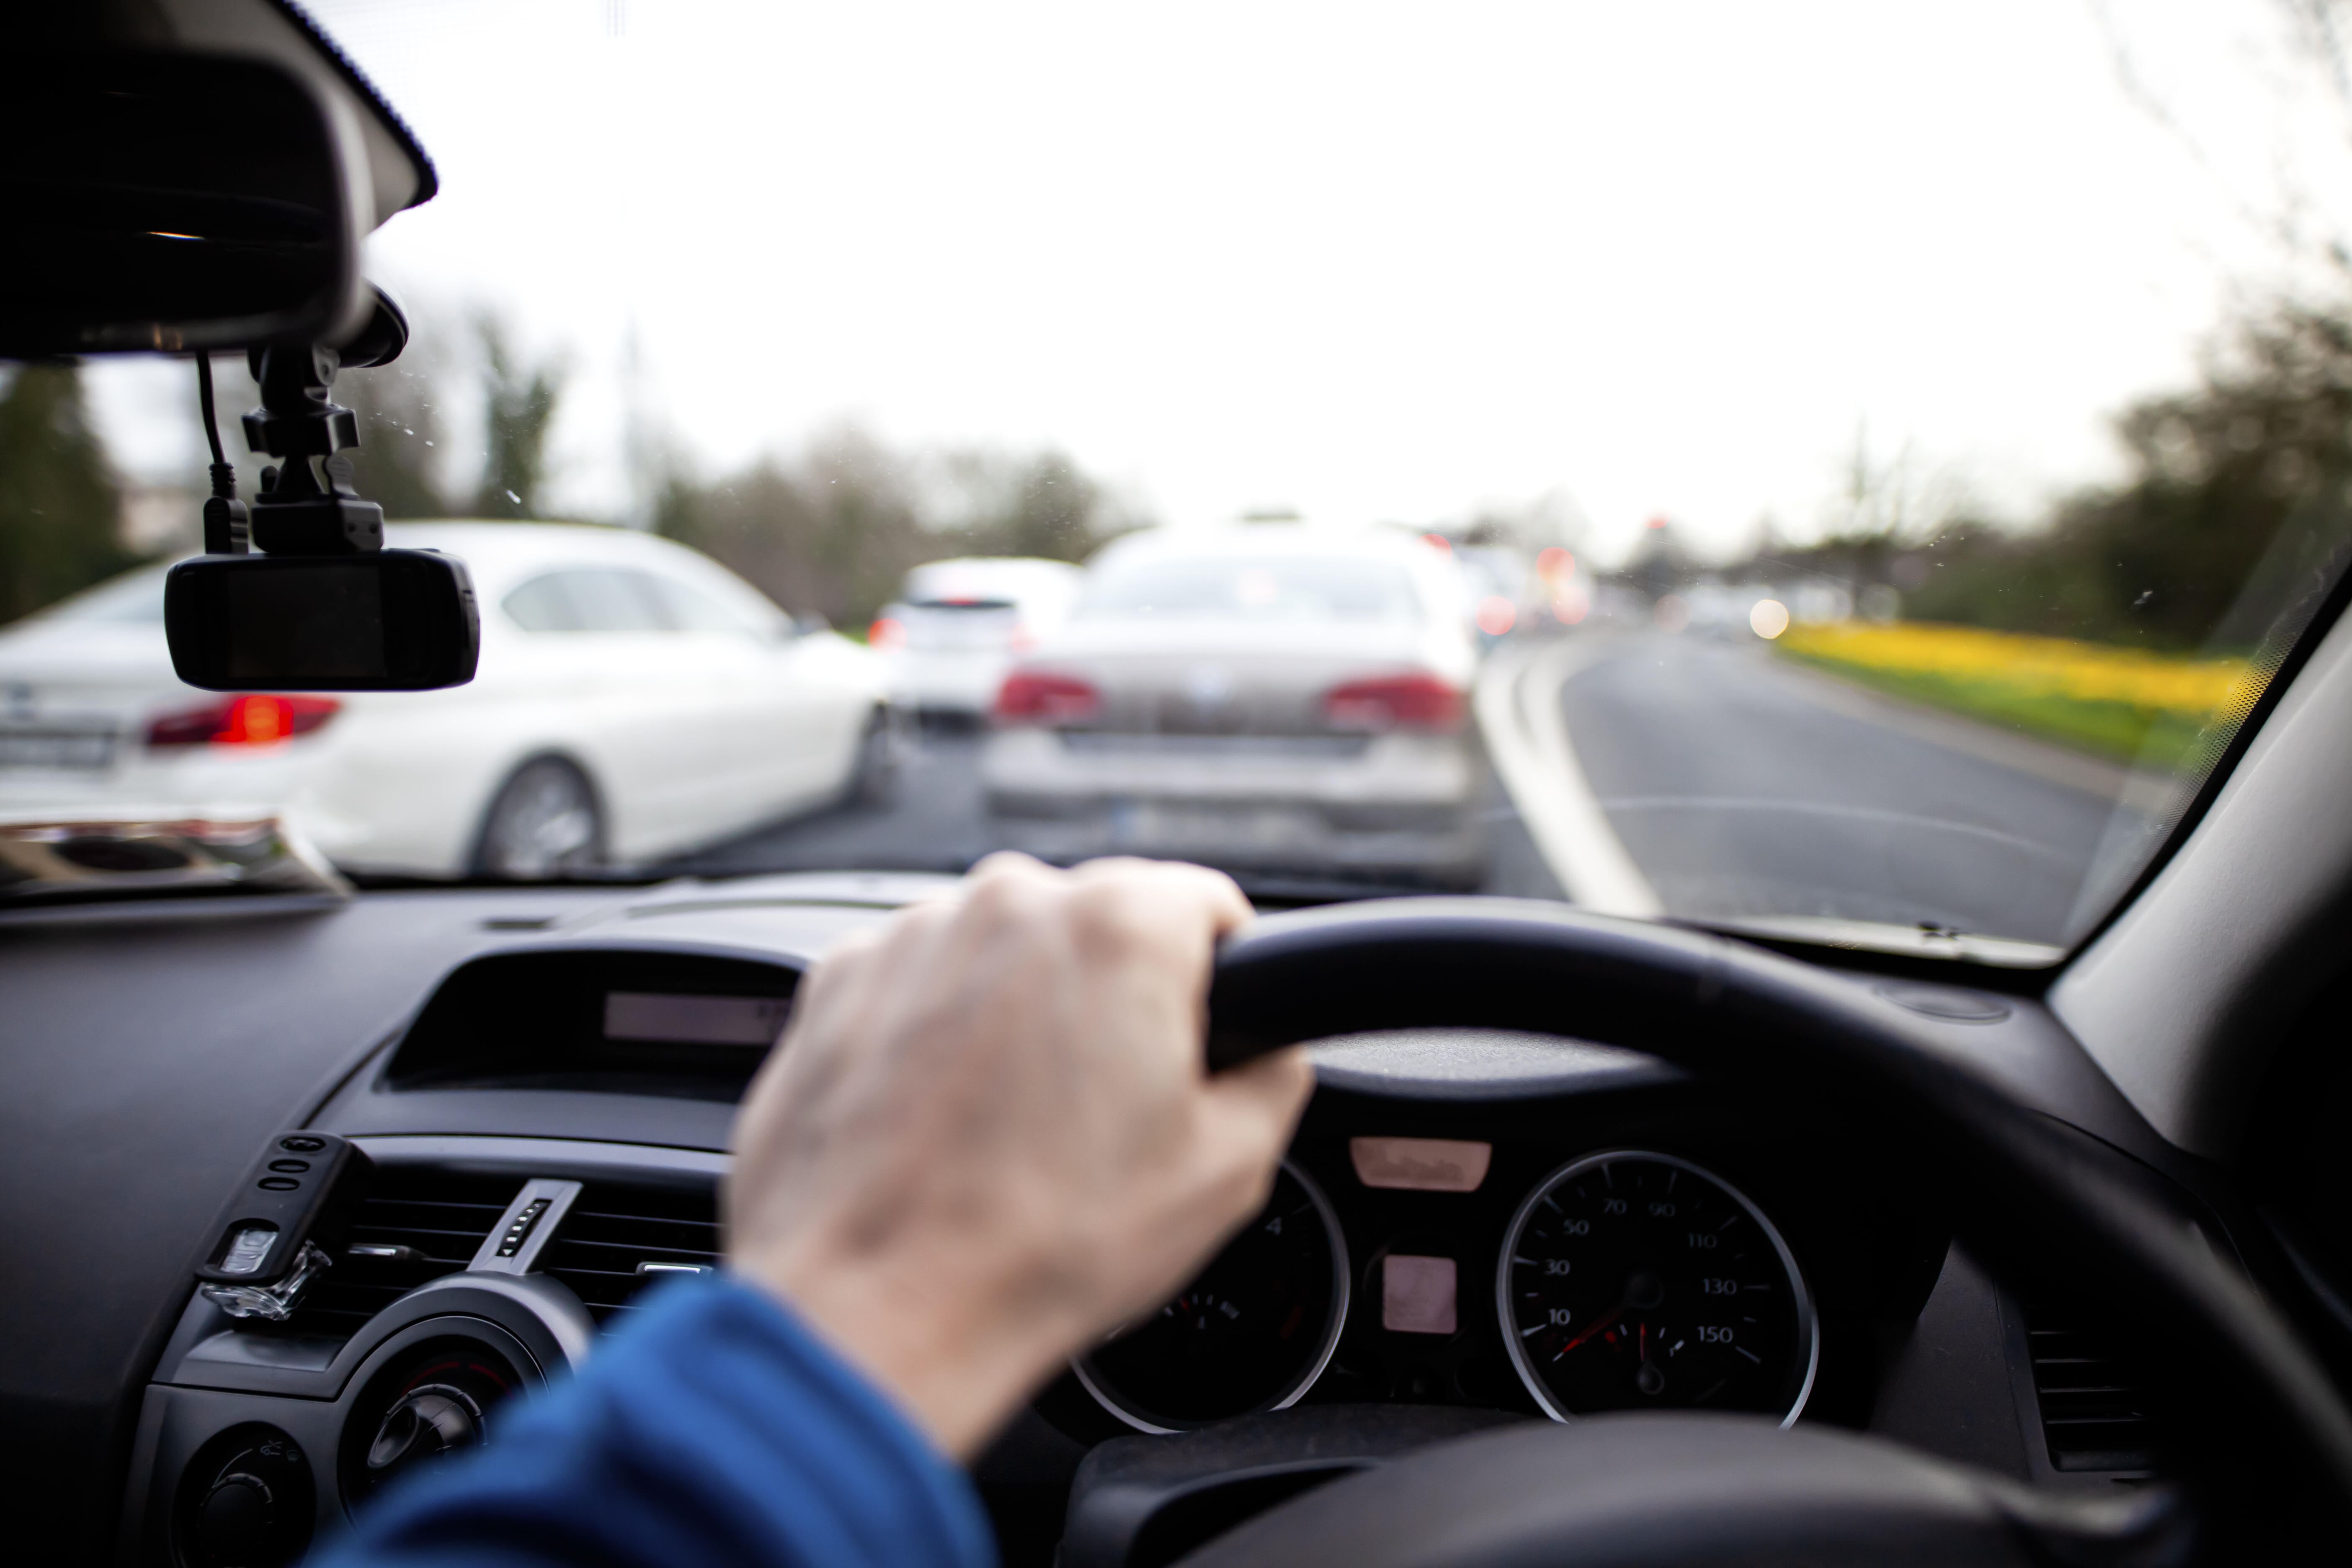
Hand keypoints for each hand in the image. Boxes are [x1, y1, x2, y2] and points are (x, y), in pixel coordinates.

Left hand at [725, 853, 1313, 1457]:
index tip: (1196, 1038)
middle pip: (1098, 923)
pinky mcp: (838, 979)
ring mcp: (913, 935)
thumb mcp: (1227, 1168)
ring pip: (1004, 952)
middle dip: (1112, 999)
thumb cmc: (1044, 1244)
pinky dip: (935, 1035)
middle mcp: (1010, 902)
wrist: (878, 1308)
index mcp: (1120, 925)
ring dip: (1020, 1015)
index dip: (1218, 981)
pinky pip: (920, 984)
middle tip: (1103, 1108)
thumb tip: (1266, 1049)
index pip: (1207, 906)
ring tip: (1011, 1128)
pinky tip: (943, 1123)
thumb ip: (1272, 1072)